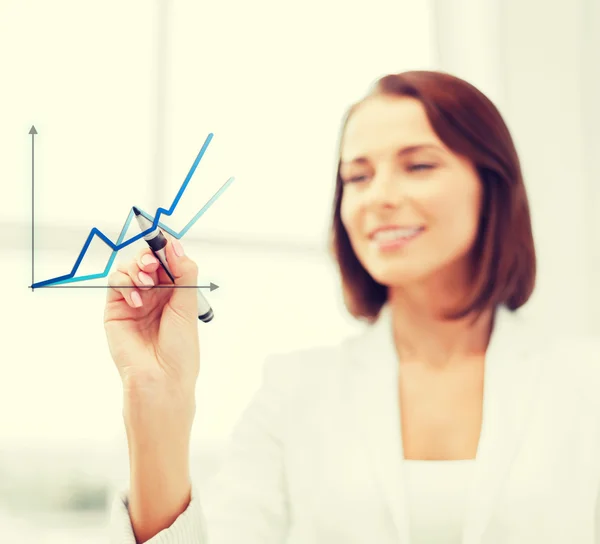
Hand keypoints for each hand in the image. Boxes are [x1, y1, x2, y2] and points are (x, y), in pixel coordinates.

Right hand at [103, 236, 199, 397]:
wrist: (161, 377)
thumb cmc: (180, 348)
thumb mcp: (187, 306)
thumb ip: (183, 273)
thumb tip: (175, 244)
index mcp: (175, 291)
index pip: (168, 259)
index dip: (165, 248)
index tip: (165, 241)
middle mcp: (154, 293)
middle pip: (146, 259)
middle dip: (149, 256)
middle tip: (154, 265)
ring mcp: (134, 299)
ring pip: (128, 267)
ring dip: (137, 269)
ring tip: (146, 286)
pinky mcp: (115, 308)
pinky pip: (115, 282)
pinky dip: (125, 283)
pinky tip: (137, 299)